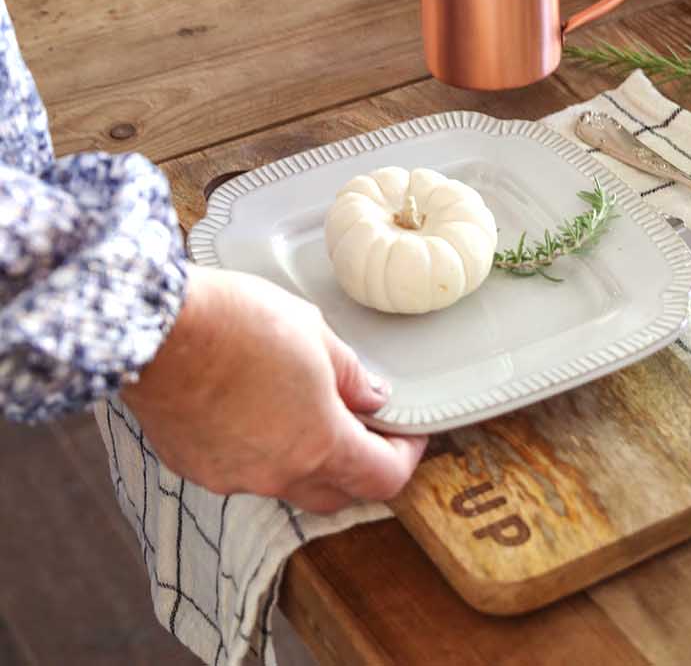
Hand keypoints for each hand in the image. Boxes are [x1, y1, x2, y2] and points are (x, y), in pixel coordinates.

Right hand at [122, 266, 425, 512]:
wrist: (158, 328)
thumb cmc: (236, 322)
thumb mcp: (312, 331)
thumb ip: (348, 373)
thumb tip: (371, 396)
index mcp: (320, 443)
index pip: (381, 477)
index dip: (405, 456)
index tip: (408, 433)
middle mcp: (278, 473)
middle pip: (336, 493)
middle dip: (358, 466)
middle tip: (365, 426)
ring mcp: (233, 476)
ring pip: (286, 482)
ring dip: (305, 456)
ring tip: (302, 407)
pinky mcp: (195, 467)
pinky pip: (241, 470)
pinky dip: (257, 449)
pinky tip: (251, 408)